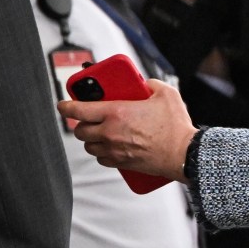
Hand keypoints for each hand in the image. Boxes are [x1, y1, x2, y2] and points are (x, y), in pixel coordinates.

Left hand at [60, 79, 196, 181]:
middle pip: (80, 130)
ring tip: (102, 133)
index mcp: (115, 112)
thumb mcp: (166, 95)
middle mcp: (109, 132)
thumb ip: (151, 84)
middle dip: (82, 124)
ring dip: (92, 139)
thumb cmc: (176, 127)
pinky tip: (112, 147)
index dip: (66, 106)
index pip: (77, 110)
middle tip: (90, 119)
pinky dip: (103, 153)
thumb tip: (144, 84)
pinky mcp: (121, 163)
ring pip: (89, 145)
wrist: (184, 153)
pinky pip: (101, 159)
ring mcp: (114, 149)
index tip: (63, 105)